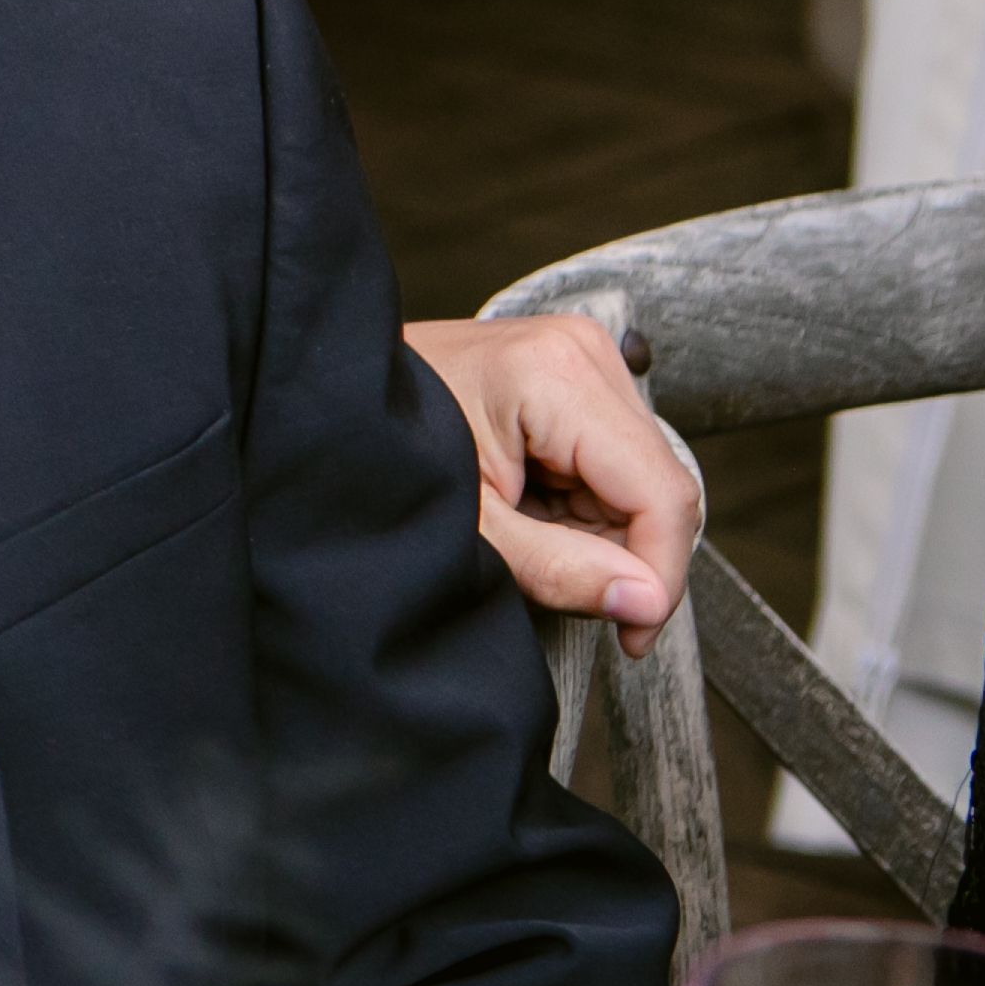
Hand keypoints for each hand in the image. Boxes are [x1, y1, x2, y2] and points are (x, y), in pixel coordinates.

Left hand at [408, 312, 696, 655]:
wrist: (321, 400)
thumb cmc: (376, 455)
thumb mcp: (469, 529)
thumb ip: (560, 569)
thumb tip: (646, 604)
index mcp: (557, 374)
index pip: (662, 494)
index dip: (659, 576)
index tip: (633, 633)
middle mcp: (581, 352)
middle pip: (658, 487)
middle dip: (620, 552)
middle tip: (553, 577)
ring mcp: (580, 356)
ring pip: (641, 480)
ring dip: (599, 530)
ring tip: (523, 529)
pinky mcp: (572, 374)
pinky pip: (614, 463)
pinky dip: (582, 504)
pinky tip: (529, 505)